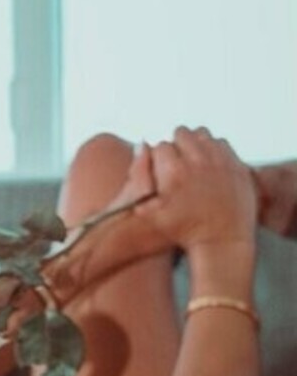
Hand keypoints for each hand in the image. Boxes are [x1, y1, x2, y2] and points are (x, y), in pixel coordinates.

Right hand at [140, 126, 257, 250]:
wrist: (221, 242)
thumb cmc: (182, 232)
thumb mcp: (148, 213)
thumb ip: (138, 175)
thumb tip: (143, 143)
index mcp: (173, 171)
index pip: (160, 146)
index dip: (158, 158)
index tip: (162, 169)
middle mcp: (197, 161)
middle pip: (182, 133)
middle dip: (176, 145)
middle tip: (176, 162)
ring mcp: (220, 161)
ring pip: (202, 134)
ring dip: (195, 144)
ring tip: (192, 161)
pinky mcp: (236, 165)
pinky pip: (222, 143)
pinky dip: (214, 149)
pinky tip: (209, 165)